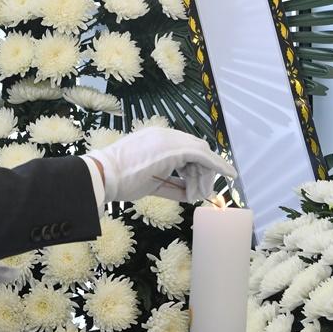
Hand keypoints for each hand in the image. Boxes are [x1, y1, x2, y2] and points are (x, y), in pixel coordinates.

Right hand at [84, 127, 235, 202]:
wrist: (103, 176)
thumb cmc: (119, 181)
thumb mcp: (150, 182)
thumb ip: (172, 185)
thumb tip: (191, 194)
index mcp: (154, 140)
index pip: (184, 150)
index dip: (194, 168)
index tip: (197, 184)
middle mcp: (164, 136)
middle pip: (196, 150)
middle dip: (203, 172)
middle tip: (203, 192)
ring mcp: (170, 140)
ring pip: (201, 155)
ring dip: (205, 176)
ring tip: (201, 194)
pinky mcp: (175, 149)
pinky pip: (203, 157)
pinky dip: (218, 165)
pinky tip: (229, 174)